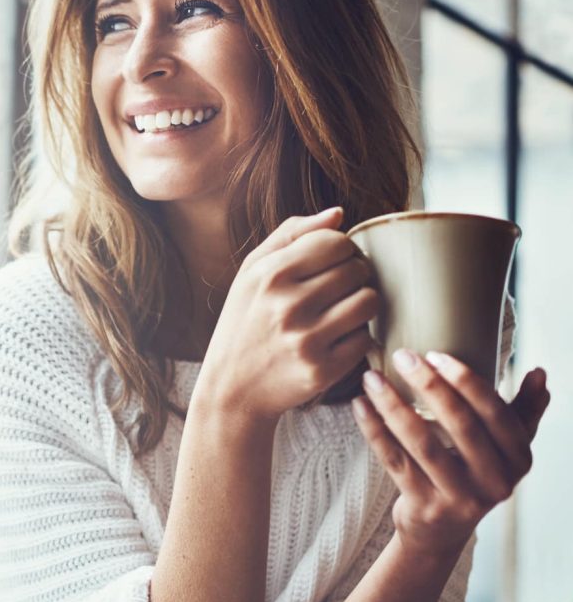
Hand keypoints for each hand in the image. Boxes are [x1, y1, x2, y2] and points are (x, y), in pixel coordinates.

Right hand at [198, 206, 378, 422]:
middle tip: (339, 289)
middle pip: (357, 270)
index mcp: (270, 275)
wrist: (232, 388)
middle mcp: (288, 305)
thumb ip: (291, 235)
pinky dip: (356, 336)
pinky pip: (365, 338)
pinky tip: (336, 338)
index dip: (342, 249)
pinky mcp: (322, 370)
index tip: (332, 263)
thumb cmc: (244, 322)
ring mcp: (307, 340)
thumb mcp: (251, 273)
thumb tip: (338, 214)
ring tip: (343, 310)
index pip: (336, 242)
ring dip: (362, 303)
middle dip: (355, 275)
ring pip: (369, 301)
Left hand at [353, 349, 550, 557]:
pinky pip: (394, 461)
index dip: (467, 382)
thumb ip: (523, 411)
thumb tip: (540, 373)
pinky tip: (360, 405)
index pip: (495, 414)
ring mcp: (459, 498)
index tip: (436, 354)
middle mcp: (495, 481)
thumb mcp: (505, 448)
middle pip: (460, 426)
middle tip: (403, 356)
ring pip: (422, 444)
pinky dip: (374, 430)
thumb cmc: (474, 475)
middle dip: (429, 386)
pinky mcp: (424, 507)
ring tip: (371, 378)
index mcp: (518, 459)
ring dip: (393, 406)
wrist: (441, 531)